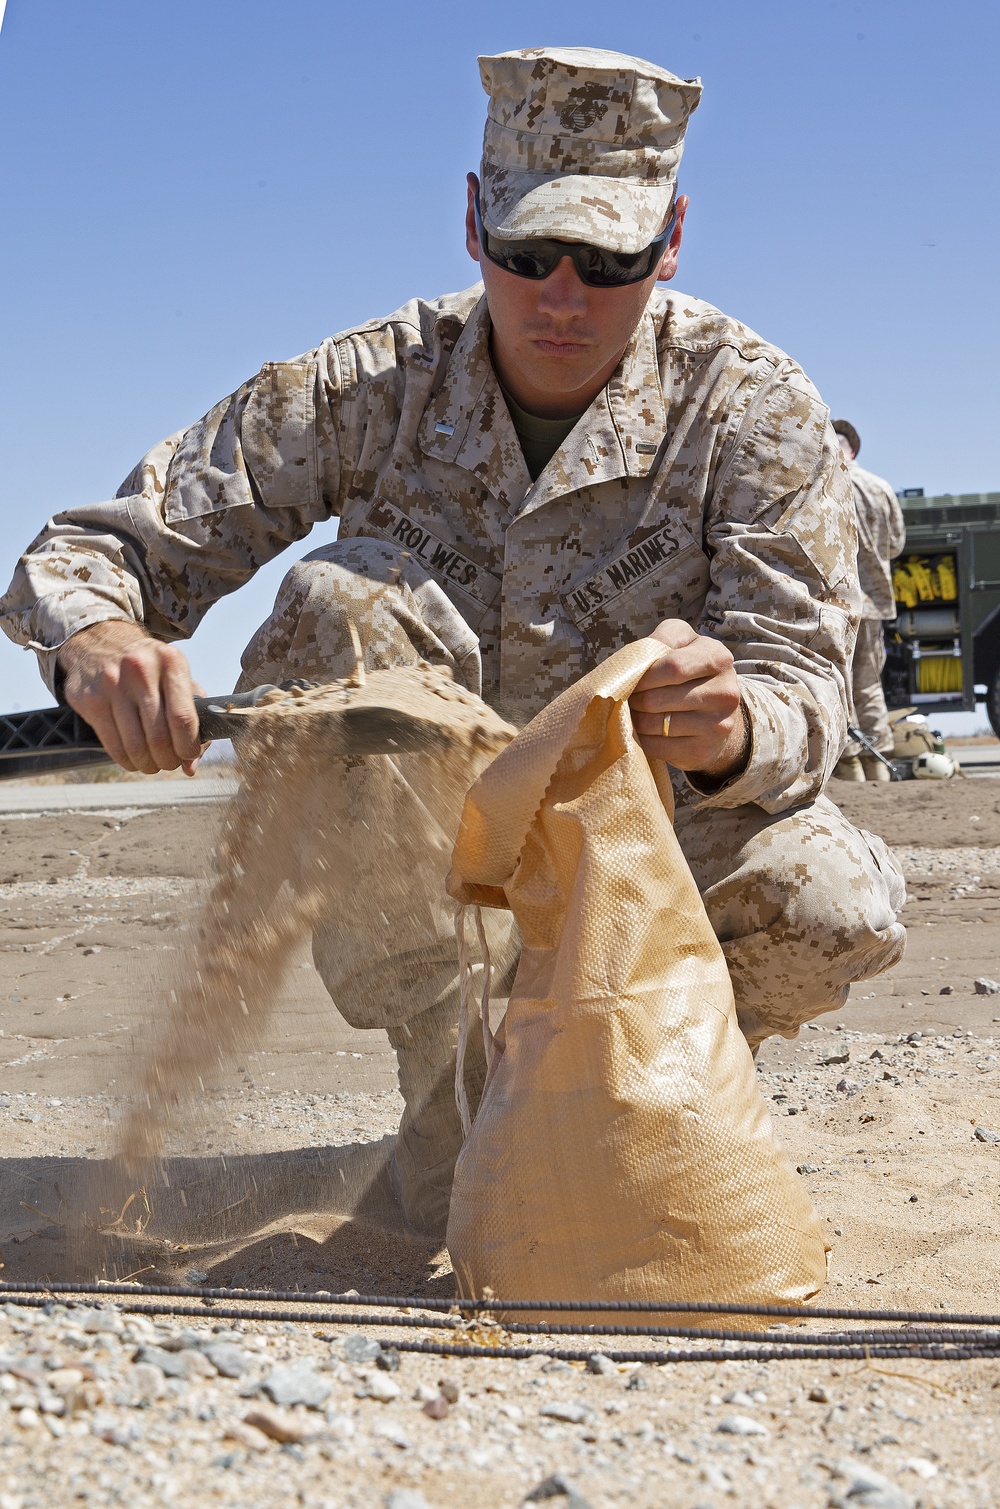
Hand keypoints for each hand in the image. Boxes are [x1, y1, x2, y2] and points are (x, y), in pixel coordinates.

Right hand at [59, 621, 205, 775]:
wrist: (99, 641)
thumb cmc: (148, 666)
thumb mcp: (175, 676)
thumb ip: (193, 716)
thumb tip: (192, 764)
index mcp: (170, 662)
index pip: (183, 718)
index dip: (188, 747)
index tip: (189, 755)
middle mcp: (140, 670)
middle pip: (159, 736)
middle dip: (168, 760)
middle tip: (170, 763)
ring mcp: (111, 684)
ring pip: (135, 745)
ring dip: (148, 764)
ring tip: (153, 763)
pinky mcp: (90, 700)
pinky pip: (112, 745)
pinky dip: (127, 760)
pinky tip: (134, 759)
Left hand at [629, 619, 748, 780]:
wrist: (716, 714)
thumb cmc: (689, 671)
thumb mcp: (680, 643)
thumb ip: (660, 640)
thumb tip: (633, 663)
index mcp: (718, 658)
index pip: (673, 667)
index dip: (643, 675)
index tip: (630, 678)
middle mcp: (726, 692)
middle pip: (658, 698)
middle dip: (634, 698)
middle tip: (629, 697)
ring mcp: (718, 725)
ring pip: (654, 724)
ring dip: (636, 719)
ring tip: (636, 712)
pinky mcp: (703, 751)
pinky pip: (657, 747)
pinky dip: (642, 740)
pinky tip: (645, 731)